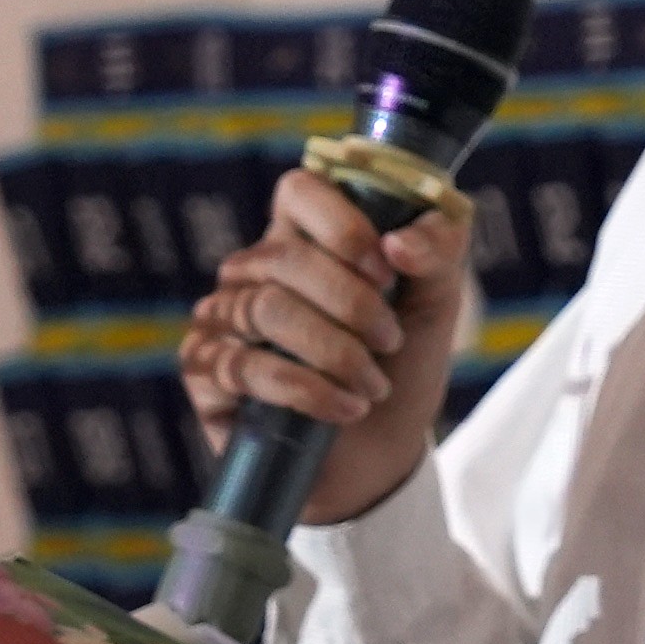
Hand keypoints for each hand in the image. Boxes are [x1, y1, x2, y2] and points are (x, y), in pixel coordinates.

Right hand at [177, 165, 470, 529]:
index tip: (388, 270)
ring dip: (335, 352)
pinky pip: (245, 366)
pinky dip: (306, 389)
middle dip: (353, 303)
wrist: (378, 453)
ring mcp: (223, 318)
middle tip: (391, 341)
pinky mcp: (206, 371)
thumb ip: (438, 253)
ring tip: (373, 386)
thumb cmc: (401, 365)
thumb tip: (399, 242)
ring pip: (266, 309)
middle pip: (285, 256)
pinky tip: (344, 408)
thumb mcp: (437, 303)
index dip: (342, 224)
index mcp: (307, 237)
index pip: (300, 190)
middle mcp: (254, 270)